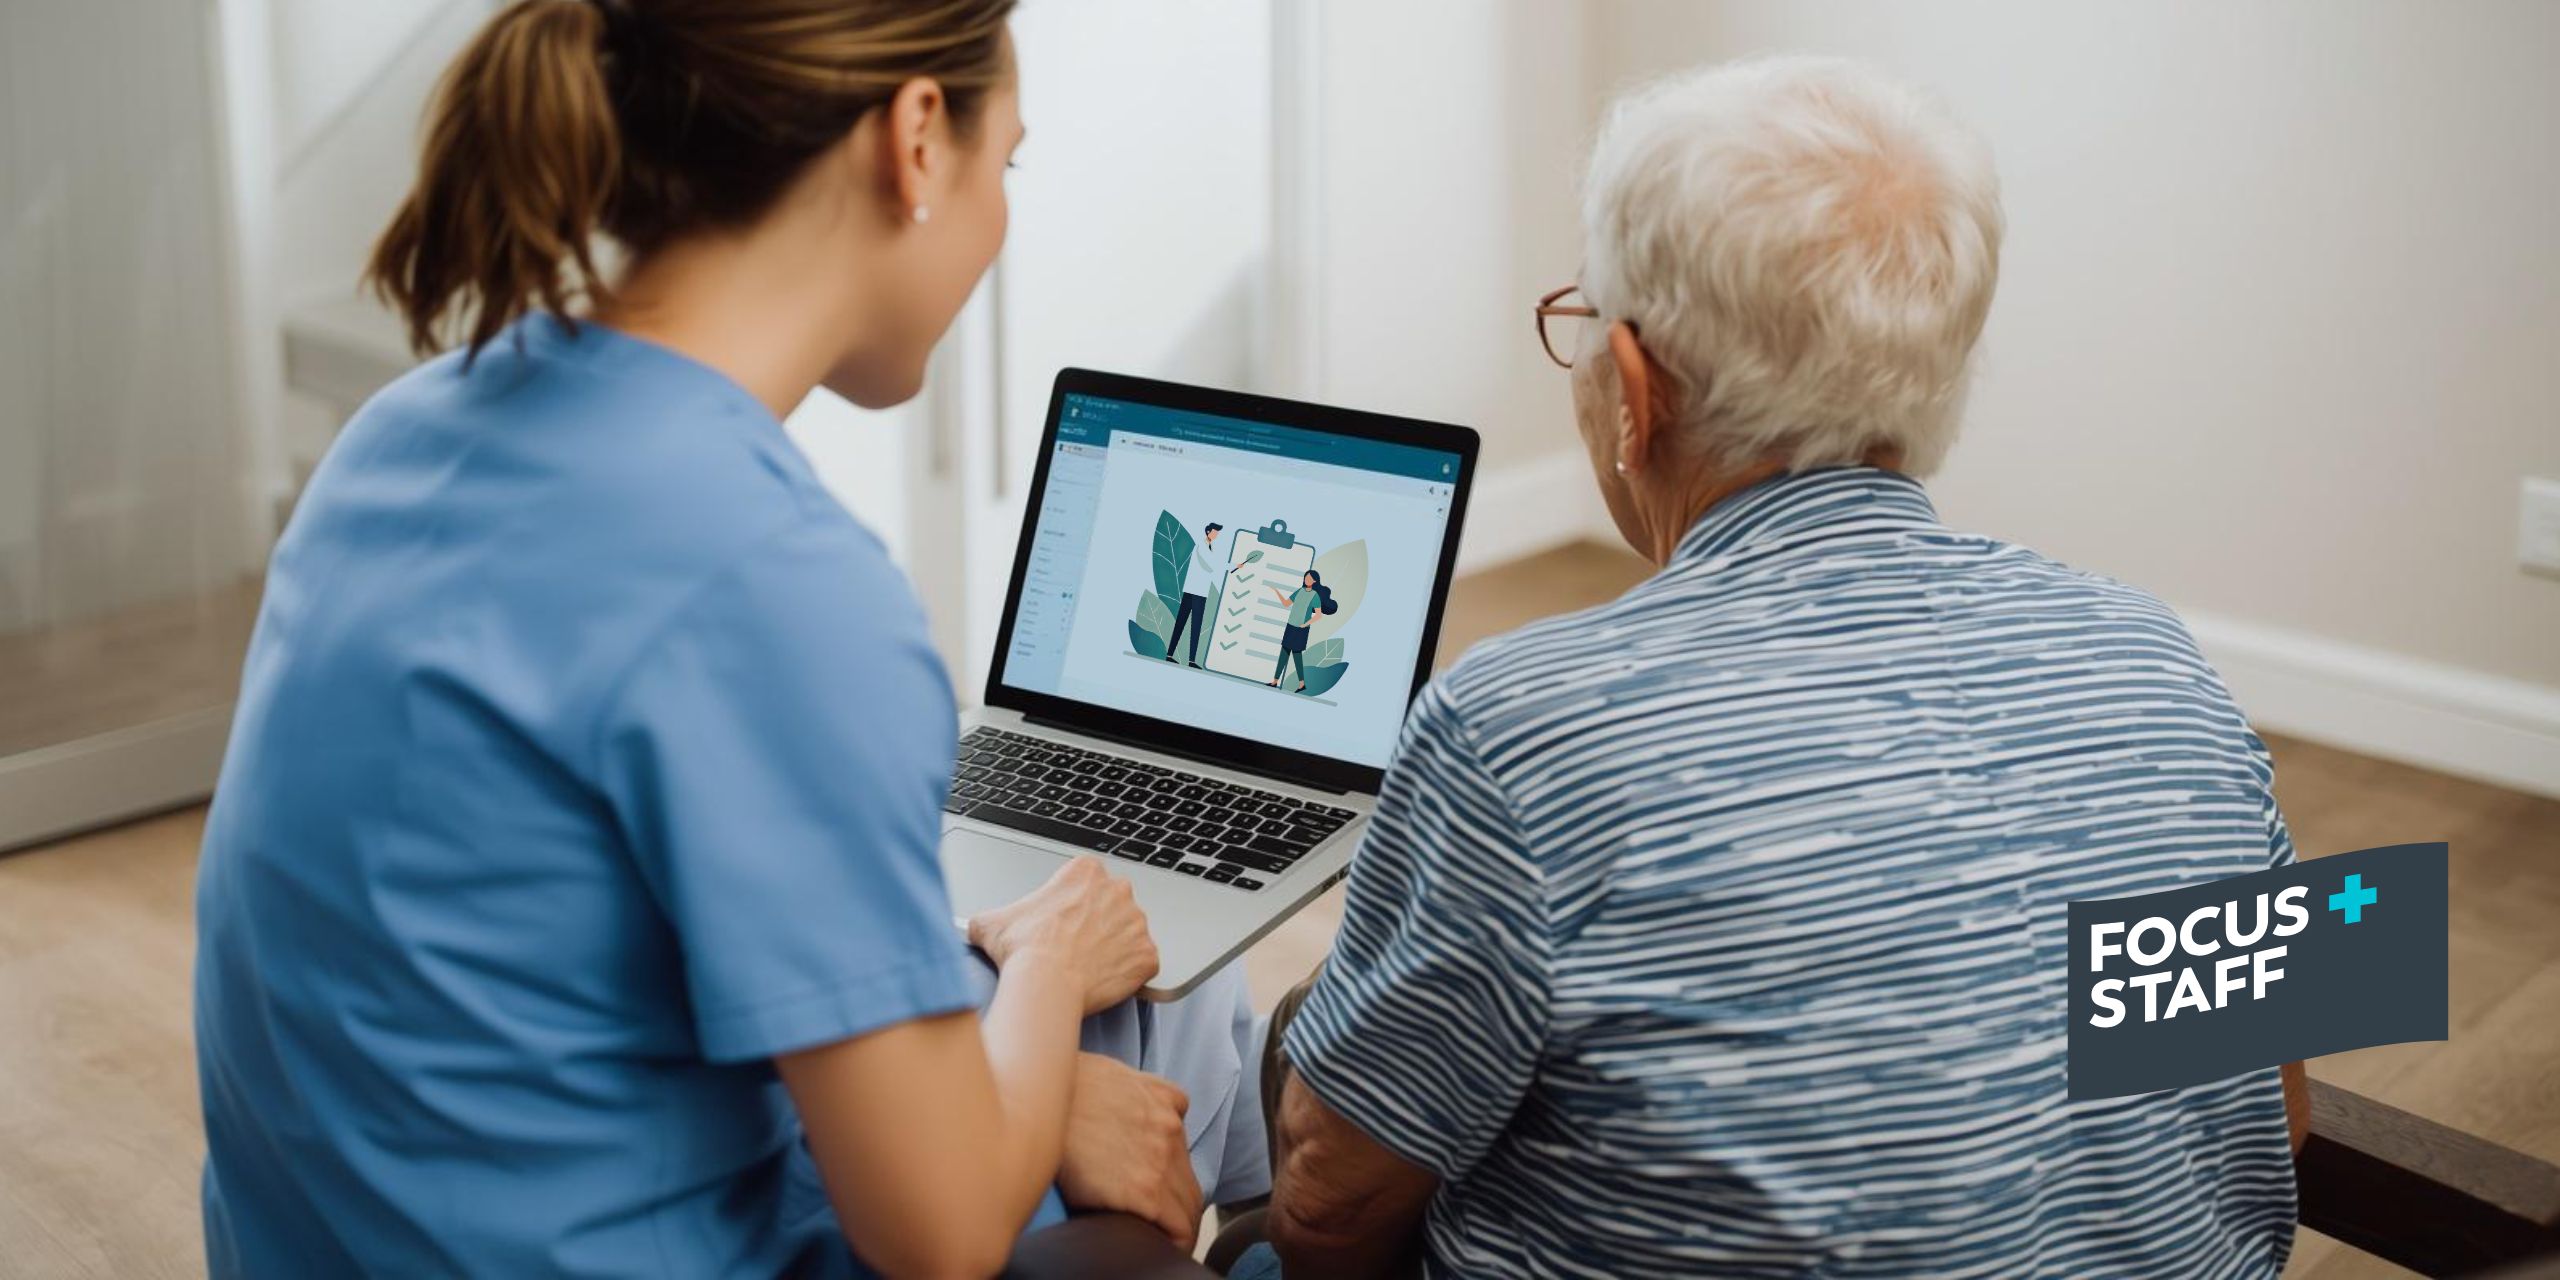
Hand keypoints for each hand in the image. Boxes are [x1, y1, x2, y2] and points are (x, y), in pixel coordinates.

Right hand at [965, 857, 1158, 1013]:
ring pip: (1130, 933)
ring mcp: (1137, 923)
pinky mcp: (1147, 955)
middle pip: (1114, 903)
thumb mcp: (991, 921)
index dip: (1074, 904)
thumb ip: (990, 915)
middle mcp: (1118, 890)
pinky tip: (1106, 982)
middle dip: (1100, 922)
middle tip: (1077, 945)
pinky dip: (1130, 973)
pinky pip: (1143, 963)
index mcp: (1086, 871)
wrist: (1045, 984)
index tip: (1063, 922)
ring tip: (1090, 967)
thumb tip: (977, 925)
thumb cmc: (1021, 949)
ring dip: (1116, 947)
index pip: (1088, 881)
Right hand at [1058, 1054, 1200, 1248]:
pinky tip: (1155, 1246)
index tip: (1158, 1195)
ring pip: (1189, 1208)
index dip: (1171, 1177)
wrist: (1040, 1095)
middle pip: (1189, 1183)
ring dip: (1178, 1226)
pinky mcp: (1144, 1191)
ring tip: (1158, 1242)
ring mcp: (1160, 1161)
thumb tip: (1129, 1098)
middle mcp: (1169, 1130)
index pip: (1182, 1150)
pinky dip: (1172, 1240)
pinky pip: (1176, 1228)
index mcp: (1164, 1102)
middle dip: (1177, 1207)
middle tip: (1158, 1227)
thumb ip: (1136, 1088)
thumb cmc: (1062, 1084)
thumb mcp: (1111, 1072)